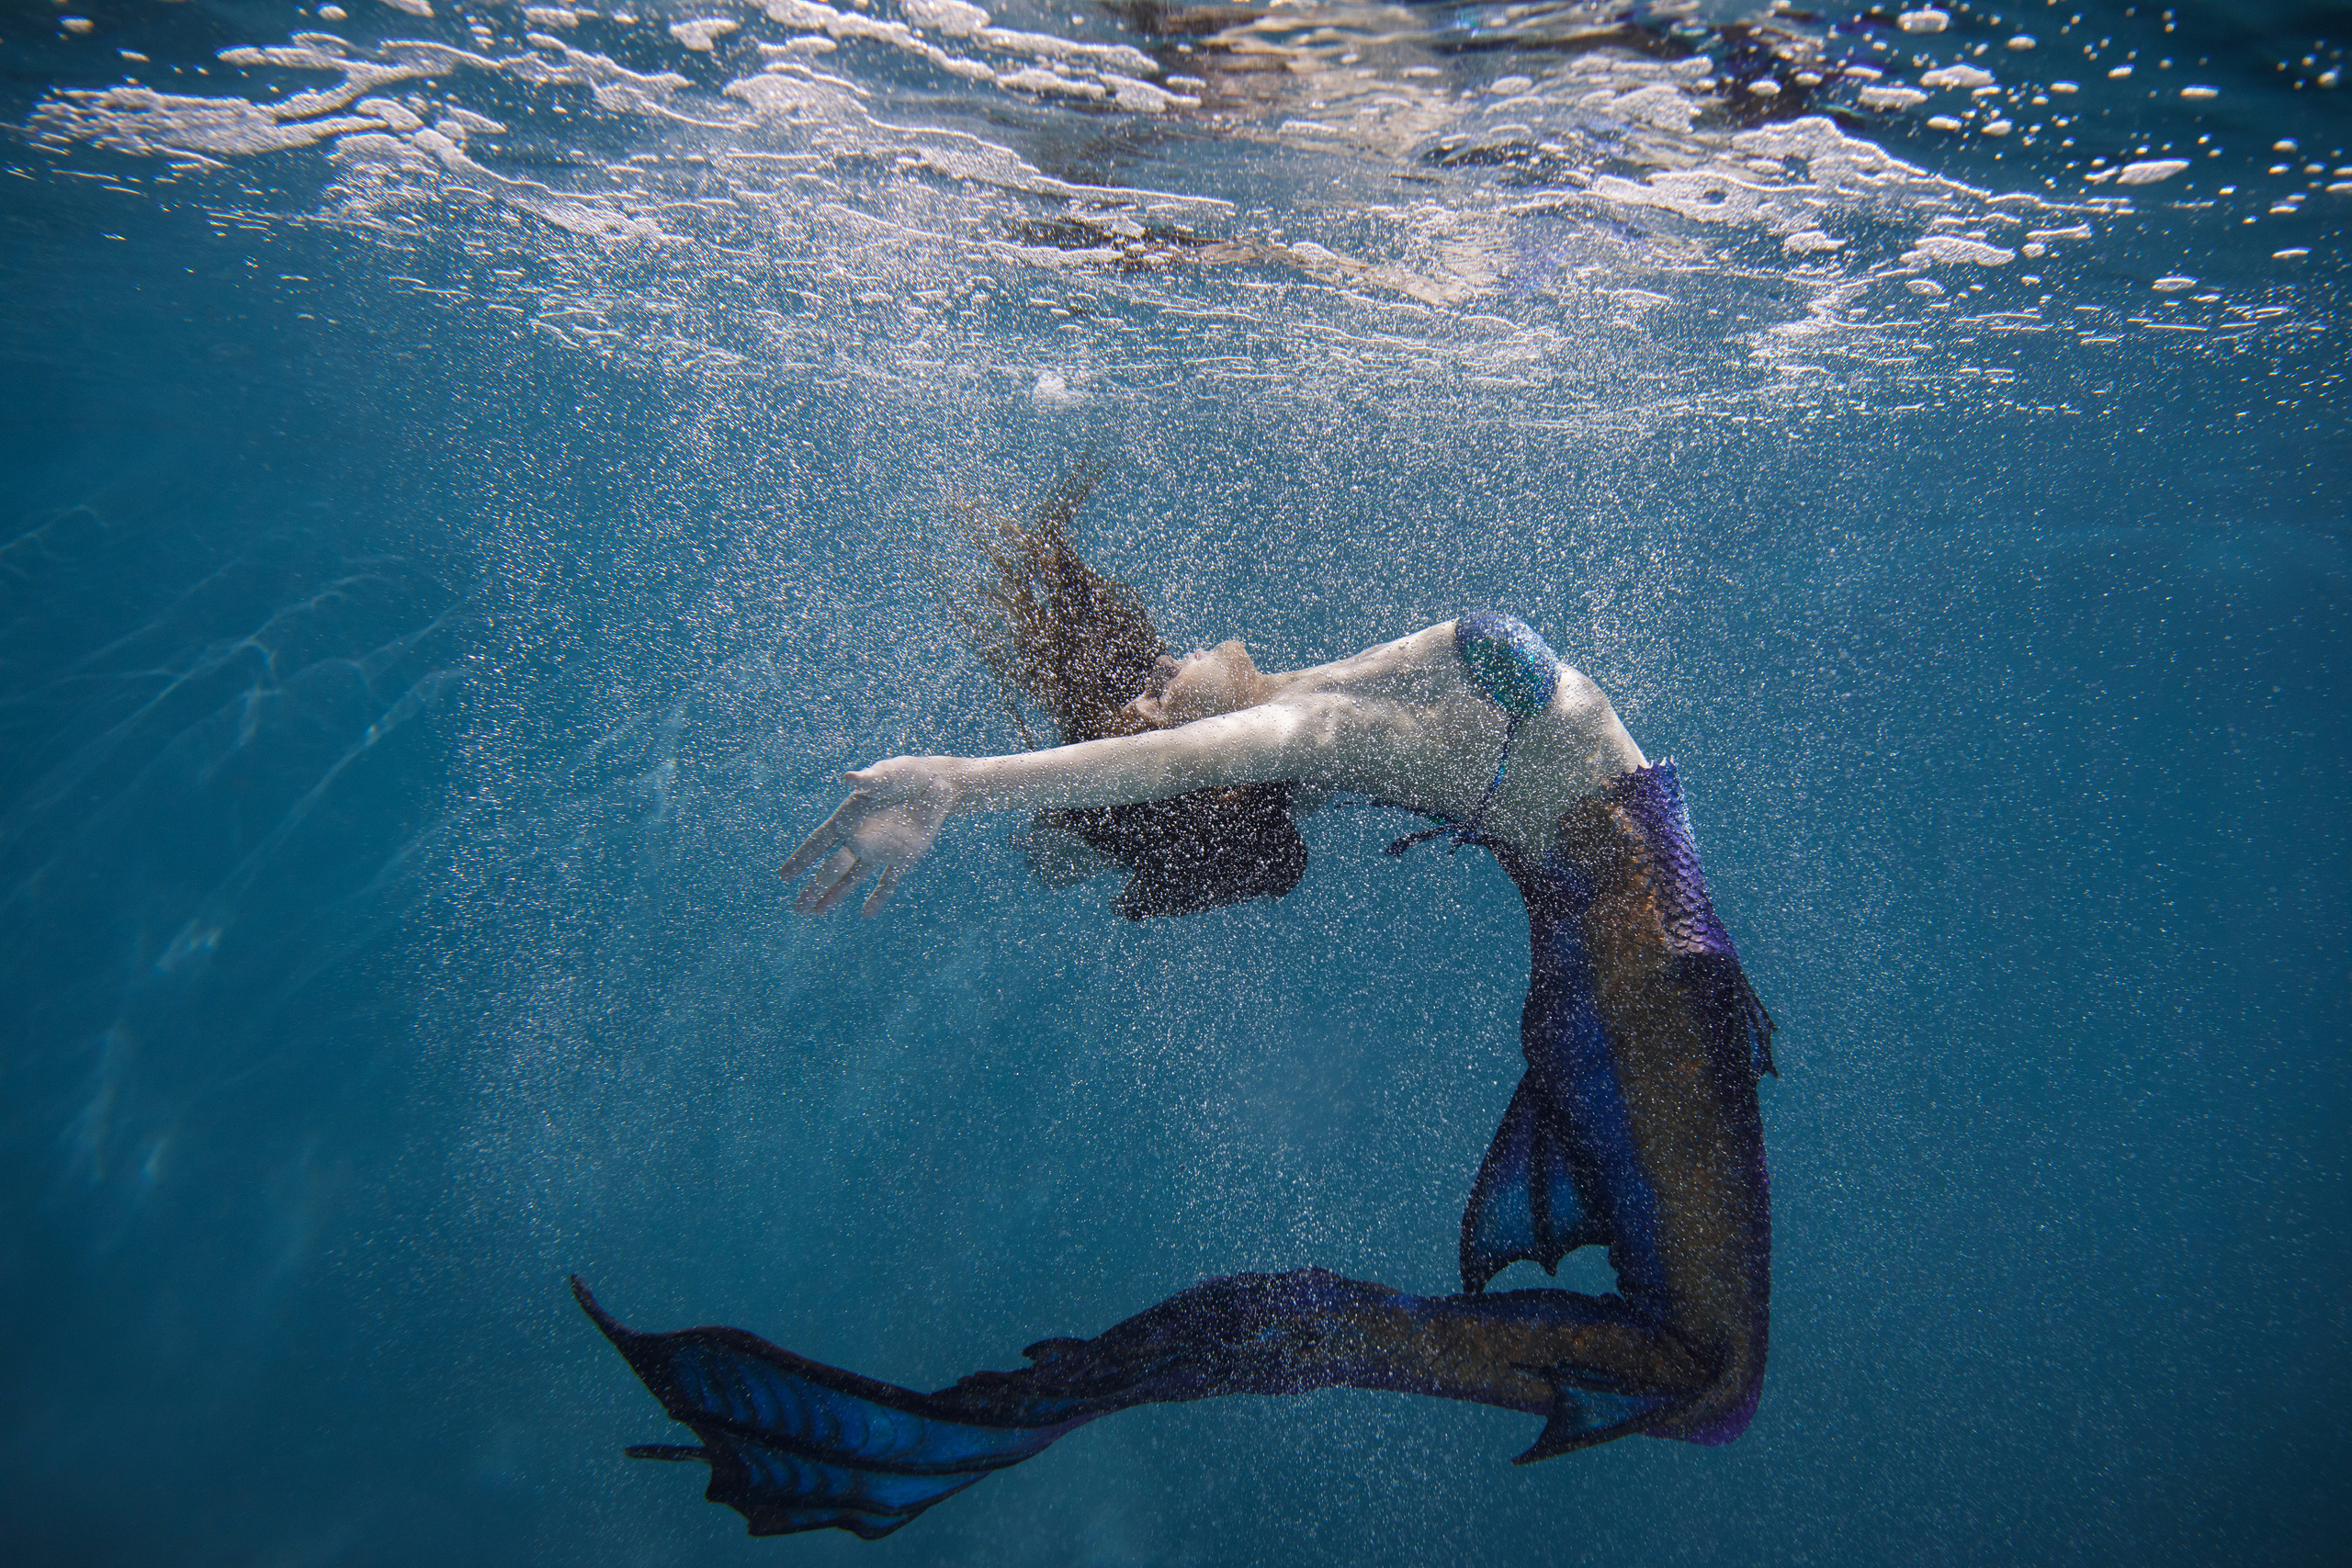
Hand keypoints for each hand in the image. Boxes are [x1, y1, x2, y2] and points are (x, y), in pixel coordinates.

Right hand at [777, 757, 963, 915]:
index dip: (801, 859)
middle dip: (815, 887)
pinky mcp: (904, 857)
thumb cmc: (905, 773)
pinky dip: (879, 897)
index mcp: (849, 817)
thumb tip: (849, 777)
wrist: (936, 784)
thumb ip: (869, 780)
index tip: (784, 876)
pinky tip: (867, 913)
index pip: (819, 842)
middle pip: (832, 867)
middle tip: (799, 908)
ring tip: (818, 912)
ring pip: (853, 878)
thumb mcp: (886, 774)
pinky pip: (888, 882)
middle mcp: (860, 837)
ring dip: (837, 895)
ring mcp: (881, 850)